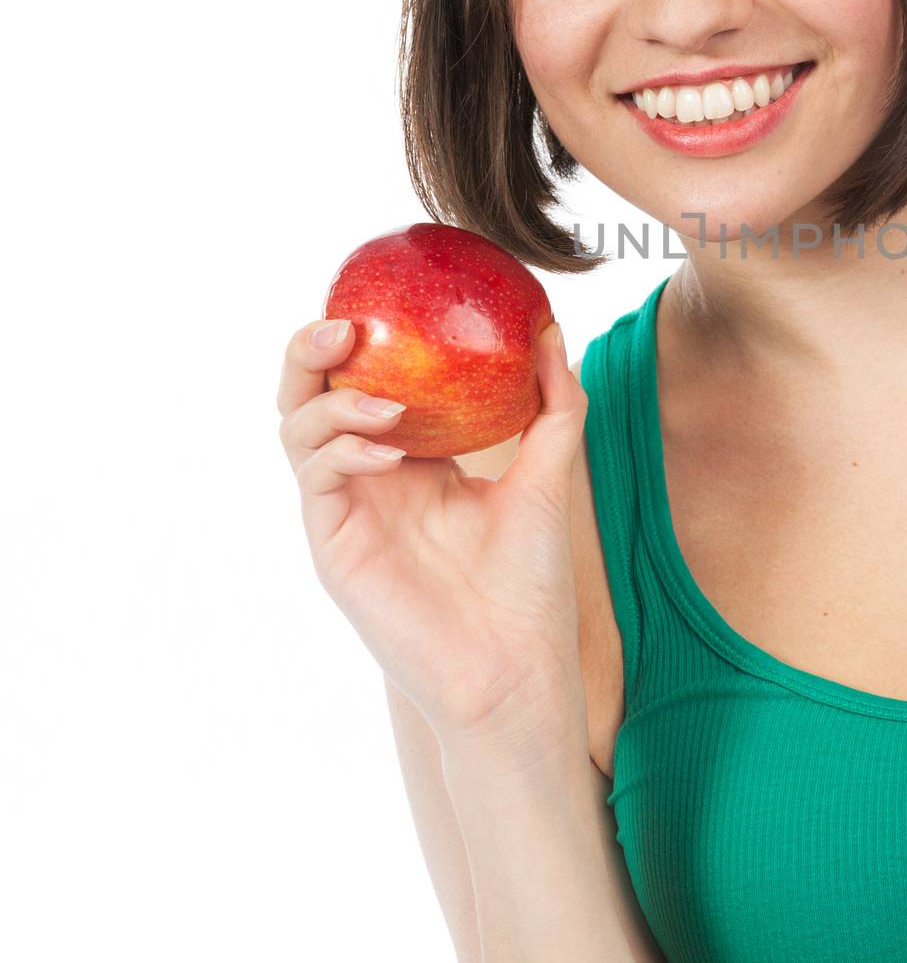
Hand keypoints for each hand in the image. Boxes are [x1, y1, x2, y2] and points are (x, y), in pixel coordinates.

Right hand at [277, 314, 590, 762]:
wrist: (517, 666)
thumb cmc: (531, 581)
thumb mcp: (549, 476)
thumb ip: (553, 405)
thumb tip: (554, 330)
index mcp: (415, 455)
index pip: (370, 376)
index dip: (367, 335)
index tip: (391, 296)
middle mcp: (371, 476)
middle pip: (312, 392)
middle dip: (313, 348)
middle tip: (347, 323)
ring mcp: (347, 508)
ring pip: (297, 427)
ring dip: (332, 399)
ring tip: (388, 401)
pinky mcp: (333, 544)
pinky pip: (315, 476)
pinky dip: (341, 448)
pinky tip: (388, 448)